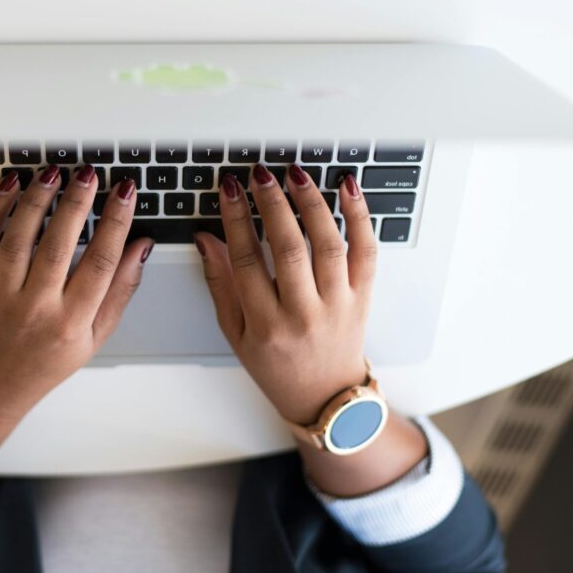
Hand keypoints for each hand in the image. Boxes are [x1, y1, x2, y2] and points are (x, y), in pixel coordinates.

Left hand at [0, 165, 152, 419]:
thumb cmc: (49, 360)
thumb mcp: (97, 336)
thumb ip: (121, 290)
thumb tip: (141, 247)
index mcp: (71, 322)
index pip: (100, 263)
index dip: (116, 223)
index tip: (125, 193)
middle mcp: (36, 307)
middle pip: (58, 245)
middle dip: (76, 203)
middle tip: (89, 174)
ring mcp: (2, 294)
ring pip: (18, 238)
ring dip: (37, 199)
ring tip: (54, 173)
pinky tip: (11, 185)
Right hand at [194, 165, 375, 424]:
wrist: (326, 397)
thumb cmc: (277, 367)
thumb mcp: (236, 334)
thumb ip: (221, 284)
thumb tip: (206, 238)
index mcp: (266, 326)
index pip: (247, 261)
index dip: (235, 219)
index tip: (229, 189)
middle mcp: (304, 314)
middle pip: (289, 249)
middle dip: (272, 204)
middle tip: (259, 175)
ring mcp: (338, 304)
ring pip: (328, 245)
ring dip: (311, 203)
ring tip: (294, 174)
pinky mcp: (363, 297)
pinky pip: (366, 251)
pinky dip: (360, 216)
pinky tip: (347, 187)